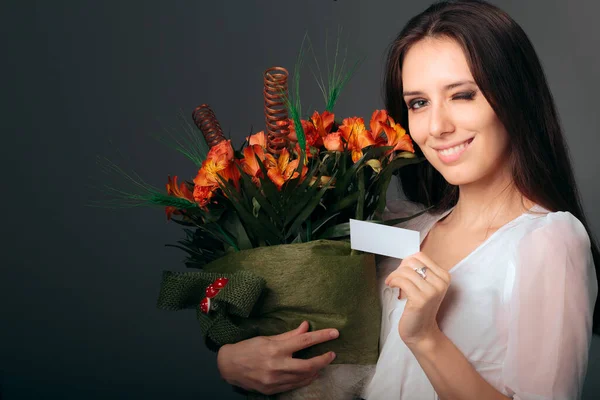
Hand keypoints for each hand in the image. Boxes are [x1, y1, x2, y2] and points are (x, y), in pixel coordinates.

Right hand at [216, 321, 338, 394]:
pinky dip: (305, 379)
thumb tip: (306, 326)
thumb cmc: (247, 348)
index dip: (322, 336)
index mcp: (276, 349)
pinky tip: (310, 374)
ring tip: (322, 363)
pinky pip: (294, 386)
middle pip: (308, 365)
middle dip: (323, 360)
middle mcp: (277, 366)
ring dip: (316, 370)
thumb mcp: (267, 338)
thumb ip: (289, 335)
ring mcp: (275, 380)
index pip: (304, 341)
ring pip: (303, 378)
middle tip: (331, 354)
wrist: (228, 366)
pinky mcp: (272, 390)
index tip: (335, 333)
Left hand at [384, 251, 450, 345]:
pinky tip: (392, 286)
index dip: (407, 262)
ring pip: (405, 271)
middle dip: (400, 268)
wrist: (422, 332)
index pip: (420, 256)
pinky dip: (393, 281)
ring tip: (392, 283)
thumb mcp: (426, 286)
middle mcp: (440, 282)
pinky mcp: (420, 299)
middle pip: (412, 261)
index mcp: (444, 276)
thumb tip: (406, 259)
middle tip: (396, 278)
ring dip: (394, 276)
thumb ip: (420, 272)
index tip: (402, 271)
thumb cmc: (421, 308)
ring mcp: (431, 291)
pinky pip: (402, 281)